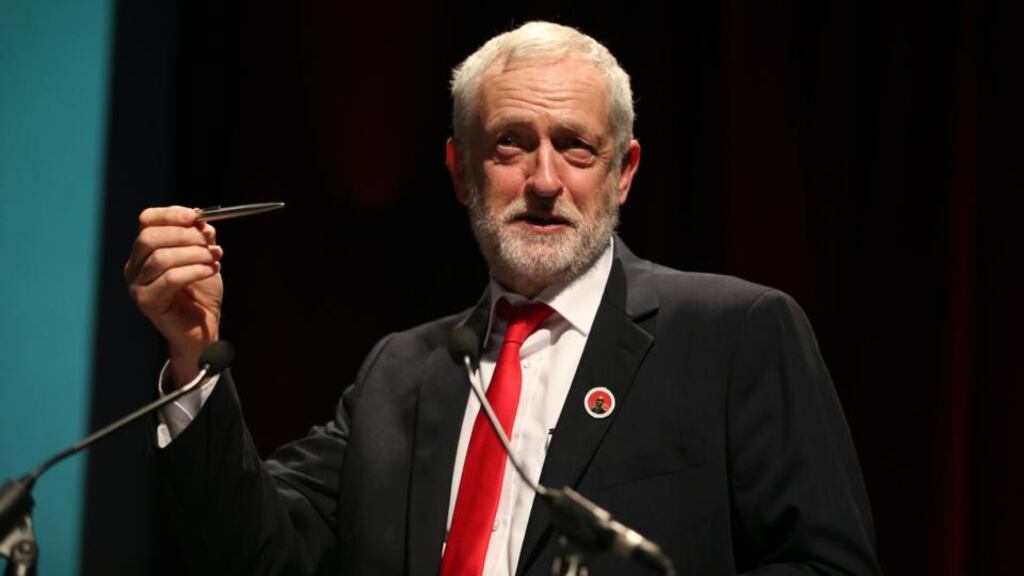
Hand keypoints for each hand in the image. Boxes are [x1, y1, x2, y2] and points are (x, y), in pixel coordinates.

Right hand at [124, 206, 223, 387]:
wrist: (203, 329)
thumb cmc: (201, 293)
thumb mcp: (205, 257)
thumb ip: (201, 237)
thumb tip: (201, 221)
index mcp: (145, 250)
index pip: (147, 220)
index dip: (170, 214)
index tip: (195, 216)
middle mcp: (134, 266)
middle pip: (149, 237)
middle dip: (185, 236)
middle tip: (209, 242)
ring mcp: (137, 285)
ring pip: (161, 258)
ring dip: (195, 254)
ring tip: (215, 257)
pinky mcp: (147, 302)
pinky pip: (171, 279)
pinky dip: (195, 270)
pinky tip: (212, 270)